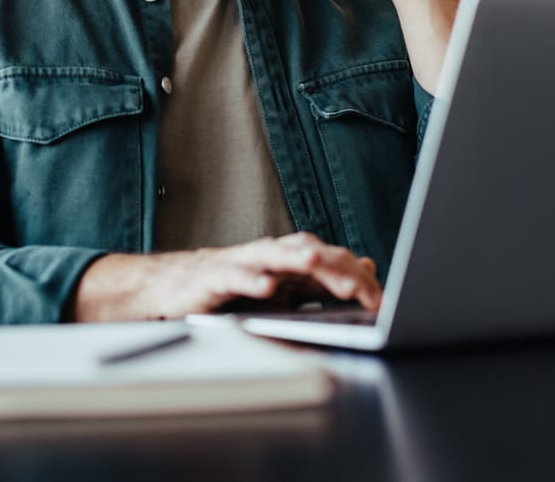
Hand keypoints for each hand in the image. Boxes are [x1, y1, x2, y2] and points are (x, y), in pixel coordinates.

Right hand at [72, 232, 381, 321]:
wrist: (173, 288)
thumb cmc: (230, 288)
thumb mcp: (283, 289)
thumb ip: (323, 280)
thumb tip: (366, 267)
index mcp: (288, 260)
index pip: (330, 262)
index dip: (356, 278)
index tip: (381, 302)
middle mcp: (267, 255)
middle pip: (307, 252)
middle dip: (335, 269)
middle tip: (362, 288)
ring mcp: (240, 263)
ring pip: (272, 256)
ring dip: (295, 259)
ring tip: (316, 265)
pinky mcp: (213, 277)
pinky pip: (234, 277)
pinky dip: (250, 280)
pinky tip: (266, 288)